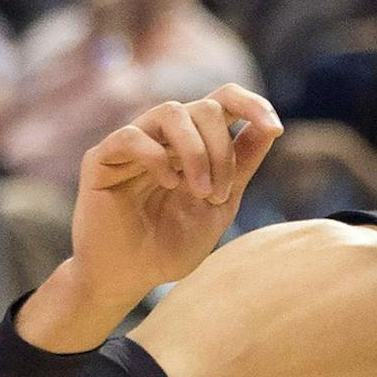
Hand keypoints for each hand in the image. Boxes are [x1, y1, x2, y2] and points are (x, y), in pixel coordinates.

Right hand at [63, 86, 282, 319]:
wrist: (132, 275)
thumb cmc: (173, 242)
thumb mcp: (222, 204)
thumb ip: (242, 164)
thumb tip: (270, 127)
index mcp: (195, 143)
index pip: (223, 101)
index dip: (252, 104)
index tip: (275, 127)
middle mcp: (164, 136)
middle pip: (205, 108)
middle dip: (223, 152)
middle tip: (218, 195)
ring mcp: (132, 143)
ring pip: (171, 111)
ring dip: (197, 153)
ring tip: (200, 193)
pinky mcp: (102, 157)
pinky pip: (132, 135)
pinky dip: (158, 158)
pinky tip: (168, 184)